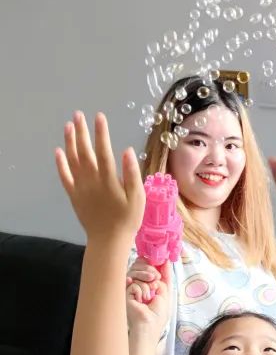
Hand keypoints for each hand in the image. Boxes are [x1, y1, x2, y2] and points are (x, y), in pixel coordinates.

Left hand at [54, 111, 143, 243]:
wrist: (108, 240)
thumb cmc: (128, 219)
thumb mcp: (138, 197)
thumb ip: (132, 174)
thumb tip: (127, 151)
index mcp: (109, 180)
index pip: (104, 151)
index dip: (101, 133)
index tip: (99, 117)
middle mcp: (92, 180)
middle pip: (85, 152)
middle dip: (82, 132)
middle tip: (78, 114)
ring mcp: (81, 187)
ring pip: (73, 161)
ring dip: (70, 142)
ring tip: (68, 126)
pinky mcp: (74, 195)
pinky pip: (65, 177)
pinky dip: (60, 163)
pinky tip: (58, 151)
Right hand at [126, 261, 171, 334]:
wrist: (149, 325)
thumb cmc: (157, 313)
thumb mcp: (166, 291)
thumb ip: (166, 276)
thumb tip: (167, 261)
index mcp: (145, 282)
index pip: (145, 264)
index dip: (151, 263)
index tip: (158, 268)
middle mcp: (135, 282)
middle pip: (138, 264)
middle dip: (149, 269)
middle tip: (156, 278)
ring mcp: (128, 287)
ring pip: (134, 271)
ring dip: (146, 280)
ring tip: (151, 292)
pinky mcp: (123, 292)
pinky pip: (133, 283)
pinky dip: (141, 291)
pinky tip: (141, 300)